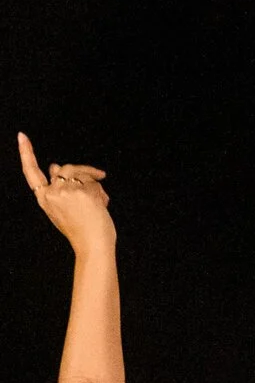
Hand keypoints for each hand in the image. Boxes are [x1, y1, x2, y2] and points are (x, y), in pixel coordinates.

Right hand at [17, 134, 113, 251]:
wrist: (93, 246)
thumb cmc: (81, 230)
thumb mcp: (63, 209)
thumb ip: (58, 188)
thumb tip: (55, 165)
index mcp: (44, 198)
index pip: (31, 172)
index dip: (27, 153)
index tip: (22, 136)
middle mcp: (51, 193)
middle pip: (64, 169)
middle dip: (82, 171)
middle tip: (99, 176)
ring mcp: (66, 191)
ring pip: (80, 173)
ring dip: (94, 181)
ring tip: (101, 199)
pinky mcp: (82, 191)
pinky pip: (94, 182)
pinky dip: (101, 191)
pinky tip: (103, 204)